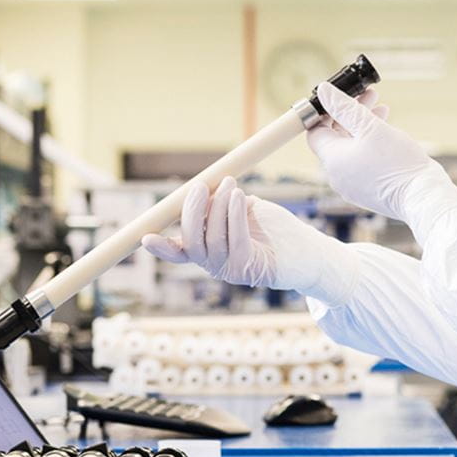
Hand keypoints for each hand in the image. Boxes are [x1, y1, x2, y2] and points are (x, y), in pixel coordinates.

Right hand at [141, 176, 358, 305]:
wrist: (312, 252)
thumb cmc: (277, 230)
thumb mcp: (245, 212)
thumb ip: (221, 206)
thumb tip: (203, 189)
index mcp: (211, 252)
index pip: (180, 252)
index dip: (161, 247)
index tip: (145, 237)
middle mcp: (217, 266)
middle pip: (190, 241)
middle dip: (191, 212)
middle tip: (199, 187)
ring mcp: (233, 271)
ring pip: (211, 240)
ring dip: (217, 208)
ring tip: (229, 185)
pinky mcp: (251, 271)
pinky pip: (235, 242)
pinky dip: (234, 216)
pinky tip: (239, 198)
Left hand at [306, 82, 449, 222]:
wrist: (423, 198)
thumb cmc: (397, 162)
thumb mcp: (370, 126)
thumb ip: (344, 107)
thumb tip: (323, 91)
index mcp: (332, 160)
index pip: (315, 131)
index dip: (327, 111)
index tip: (343, 98)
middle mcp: (336, 176)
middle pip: (334, 139)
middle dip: (349, 114)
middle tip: (369, 97)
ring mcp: (351, 186)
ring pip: (349, 150)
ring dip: (361, 127)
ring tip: (382, 110)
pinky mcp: (366, 191)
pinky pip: (360, 163)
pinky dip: (368, 146)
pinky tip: (386, 134)